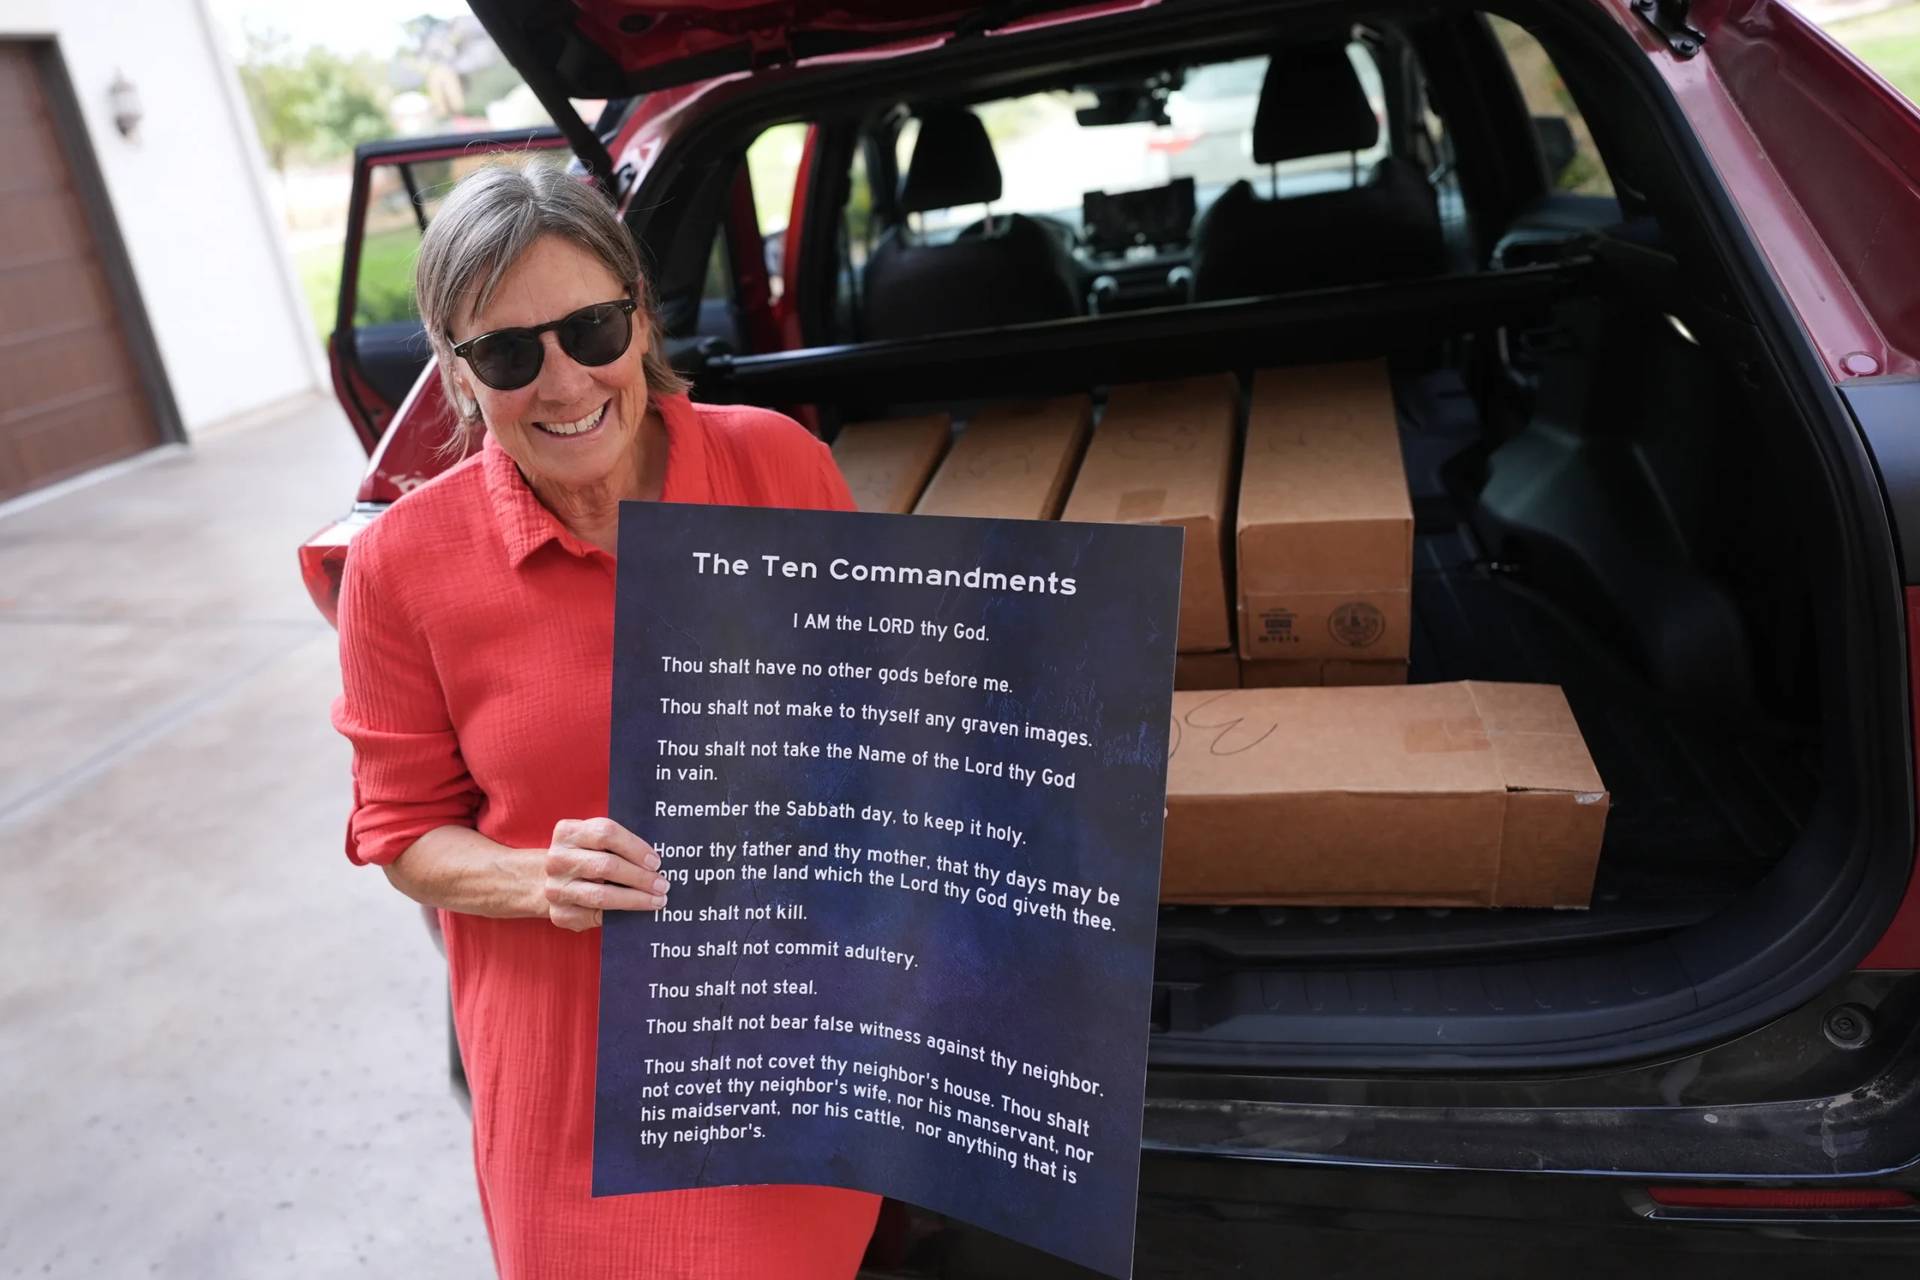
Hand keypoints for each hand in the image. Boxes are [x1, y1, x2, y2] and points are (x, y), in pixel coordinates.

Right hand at [543, 817, 667, 931]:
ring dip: (634, 899)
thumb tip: (654, 861)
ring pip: (601, 895)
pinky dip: (618, 916)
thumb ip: (617, 843)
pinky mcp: (559, 913)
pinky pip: (595, 916)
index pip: (606, 833)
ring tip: (655, 900)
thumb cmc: (584, 857)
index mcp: (568, 832)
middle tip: (662, 885)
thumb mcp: (592, 841)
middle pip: (606, 865)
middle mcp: (558, 859)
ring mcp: (556, 888)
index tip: (656, 862)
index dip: (635, 847)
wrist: (548, 881)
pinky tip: (632, 913)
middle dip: (640, 877)